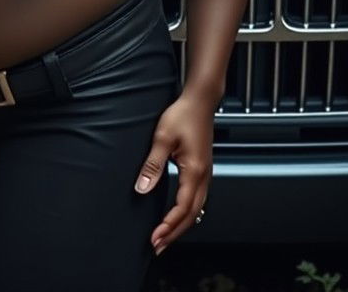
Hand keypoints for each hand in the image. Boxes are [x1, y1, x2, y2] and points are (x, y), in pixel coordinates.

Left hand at [134, 93, 213, 254]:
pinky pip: (197, 199)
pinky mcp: (202, 169)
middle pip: (191, 215)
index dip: (168, 226)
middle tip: (158, 246)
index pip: (182, 208)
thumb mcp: (162, 138)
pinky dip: (187, 213)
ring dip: (181, 224)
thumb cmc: (182, 115)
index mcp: (194, 172)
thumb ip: (153, 165)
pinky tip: (178, 215)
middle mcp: (203, 177)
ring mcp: (205, 174)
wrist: (200, 102)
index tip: (155, 238)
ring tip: (166, 236)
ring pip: (196, 209)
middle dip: (174, 233)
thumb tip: (142, 188)